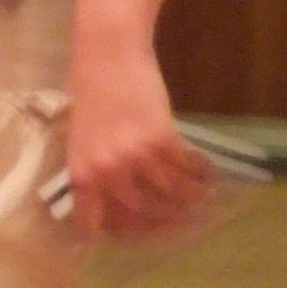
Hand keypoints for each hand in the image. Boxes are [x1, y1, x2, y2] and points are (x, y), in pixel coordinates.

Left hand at [64, 36, 209, 240]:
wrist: (108, 53)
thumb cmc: (89, 89)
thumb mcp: (81, 137)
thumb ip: (94, 167)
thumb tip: (112, 196)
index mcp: (81, 173)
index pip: (95, 221)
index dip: (114, 232)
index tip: (128, 234)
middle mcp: (108, 171)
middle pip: (140, 213)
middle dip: (160, 219)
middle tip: (174, 218)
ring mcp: (137, 157)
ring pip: (169, 194)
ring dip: (187, 200)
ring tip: (197, 200)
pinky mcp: (164, 139)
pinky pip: (186, 168)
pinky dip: (198, 174)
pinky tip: (205, 174)